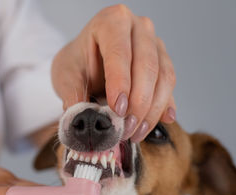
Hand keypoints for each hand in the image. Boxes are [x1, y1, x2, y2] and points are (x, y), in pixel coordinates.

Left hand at [52, 4, 175, 141]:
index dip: (120, 82)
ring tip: (136, 132)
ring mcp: (155, 44)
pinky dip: (163, 107)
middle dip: (138, 102)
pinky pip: (169, 86)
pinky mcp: (163, 63)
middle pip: (147, 65)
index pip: (119, 52)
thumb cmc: (77, 63)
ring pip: (163, 78)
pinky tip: (160, 122)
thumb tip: (81, 119)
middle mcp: (138, 28)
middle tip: (127, 128)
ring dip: (152, 110)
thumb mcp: (66, 76)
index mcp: (111, 22)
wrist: (85, 63)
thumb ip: (73, 95)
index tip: (118, 109)